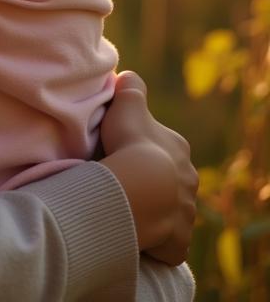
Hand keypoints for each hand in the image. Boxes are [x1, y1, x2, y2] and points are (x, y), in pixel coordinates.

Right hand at [99, 71, 197, 264]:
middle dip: (153, 181)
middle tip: (126, 179)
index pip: (164, 148)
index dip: (145, 148)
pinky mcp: (178, 240)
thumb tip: (128, 75)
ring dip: (154, 209)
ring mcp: (185, 212)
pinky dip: (156, 238)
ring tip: (127, 205)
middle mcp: (189, 180)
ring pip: (170, 209)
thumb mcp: (128, 105)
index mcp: (179, 150)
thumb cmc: (133, 143)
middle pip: (170, 180)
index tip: (126, 151)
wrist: (142, 186)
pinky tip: (138, 231)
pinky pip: (167, 240)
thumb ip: (130, 88)